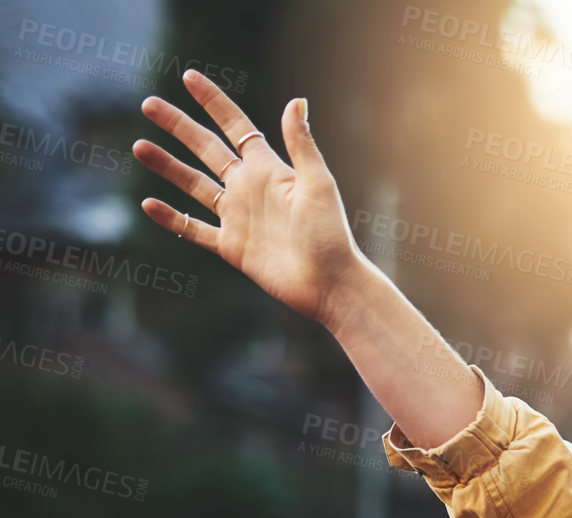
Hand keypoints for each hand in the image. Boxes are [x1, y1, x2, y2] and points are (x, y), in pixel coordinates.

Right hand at [133, 69, 367, 327]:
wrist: (329, 283)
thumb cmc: (330, 234)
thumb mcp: (318, 184)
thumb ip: (302, 145)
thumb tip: (297, 100)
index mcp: (268, 170)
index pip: (235, 127)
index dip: (213, 102)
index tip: (189, 77)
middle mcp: (248, 189)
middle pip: (206, 149)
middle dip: (178, 126)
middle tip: (148, 104)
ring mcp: (237, 218)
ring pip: (194, 185)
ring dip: (167, 166)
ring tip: (138, 146)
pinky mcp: (231, 247)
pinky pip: (194, 230)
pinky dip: (172, 218)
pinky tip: (148, 204)